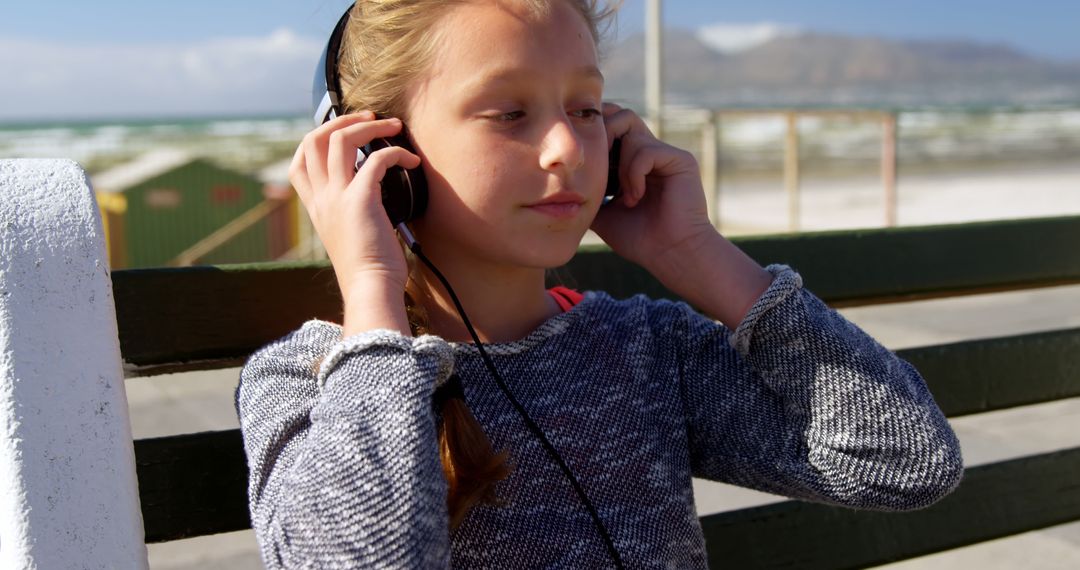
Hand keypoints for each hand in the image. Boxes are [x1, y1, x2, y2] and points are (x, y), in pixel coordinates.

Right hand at [289, 111, 420, 333]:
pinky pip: (376, 159)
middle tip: (371, 119)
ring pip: (340, 140)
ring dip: (369, 127)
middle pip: (314, 140)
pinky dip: (396, 153)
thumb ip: (350, 211)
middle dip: (342, 121)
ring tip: (394, 127)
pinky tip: (411, 162)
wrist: (370, 289)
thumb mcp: (349, 235)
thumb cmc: (369, 268)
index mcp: (315, 208)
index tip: (343, 135)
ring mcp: (337, 197)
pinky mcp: (360, 199)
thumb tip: (374, 192)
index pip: (298, 162)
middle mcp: (321, 199)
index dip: (317, 140)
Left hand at [590, 103, 714, 272]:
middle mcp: (649, 152)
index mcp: (632, 162)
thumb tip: (557, 182)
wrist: (670, 255)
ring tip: (622, 195)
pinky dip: (633, 173)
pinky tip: (635, 198)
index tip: (579, 163)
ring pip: (629, 127)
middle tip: (593, 165)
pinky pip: (645, 149)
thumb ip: (586, 191)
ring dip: (618, 162)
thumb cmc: (639, 239)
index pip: (609, 128)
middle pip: (619, 115)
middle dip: (600, 135)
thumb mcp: (601, 213)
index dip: (592, 137)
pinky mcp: (680, 160)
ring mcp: (665, 154)